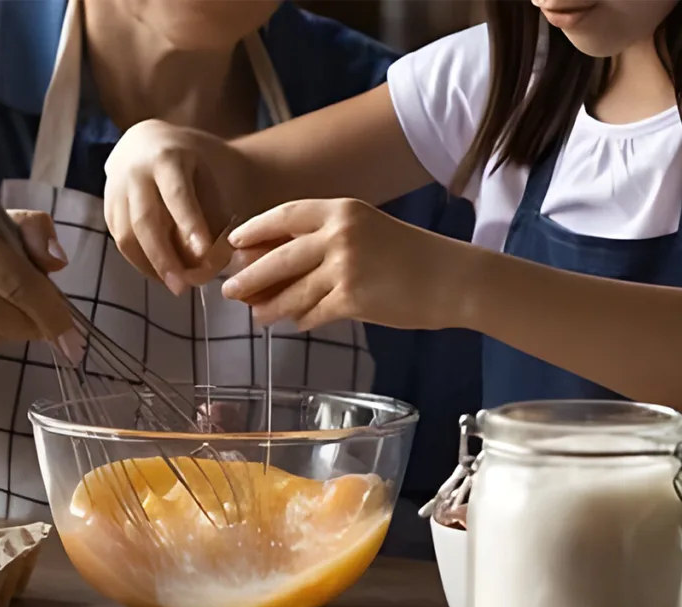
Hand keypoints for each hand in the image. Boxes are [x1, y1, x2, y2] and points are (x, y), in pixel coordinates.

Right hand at [103, 119, 247, 293]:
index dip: (190, 224)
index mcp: (166, 157)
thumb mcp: (209, 175)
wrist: (149, 142)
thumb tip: (211, 262)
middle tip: (183, 286)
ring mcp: (115, 189)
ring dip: (151, 266)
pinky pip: (121, 241)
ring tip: (175, 285)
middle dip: (165, 257)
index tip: (204, 252)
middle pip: (145, 220)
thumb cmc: (191, 163)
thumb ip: (213, 215)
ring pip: (127, 236)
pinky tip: (160, 273)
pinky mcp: (107, 208)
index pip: (177, 194)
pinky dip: (141, 262)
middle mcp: (134, 171)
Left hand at [220, 199, 472, 330]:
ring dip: (270, 306)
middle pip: (278, 258)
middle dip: (249, 277)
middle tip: (230, 290)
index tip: (233, 244)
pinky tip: (295, 322)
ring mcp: (345, 267)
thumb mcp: (366, 231)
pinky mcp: (352, 299)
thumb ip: (325, 241)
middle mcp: (339, 234)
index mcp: (341, 210)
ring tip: (258, 316)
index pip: (285, 215)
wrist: (452, 279)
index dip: (254, 230)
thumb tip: (276, 263)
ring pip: (292, 291)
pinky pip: (313, 313)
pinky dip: (301, 319)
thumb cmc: (410, 256)